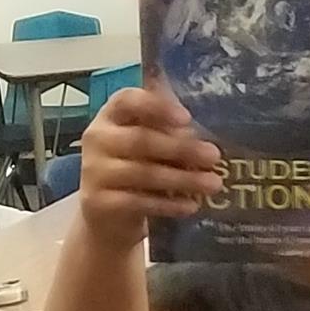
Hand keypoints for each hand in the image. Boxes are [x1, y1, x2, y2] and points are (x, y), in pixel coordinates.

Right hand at [78, 87, 223, 248]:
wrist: (107, 210)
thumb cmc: (137, 165)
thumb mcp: (152, 143)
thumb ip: (171, 132)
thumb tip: (201, 135)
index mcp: (112, 116)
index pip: (126, 100)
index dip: (156, 106)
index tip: (187, 118)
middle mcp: (98, 139)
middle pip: (140, 139)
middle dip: (182, 148)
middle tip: (214, 156)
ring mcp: (94, 171)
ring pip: (142, 172)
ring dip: (183, 179)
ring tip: (214, 183)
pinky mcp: (98, 201)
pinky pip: (138, 201)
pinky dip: (168, 204)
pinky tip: (192, 206)